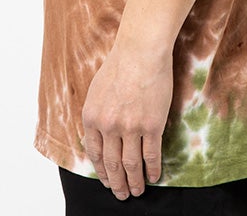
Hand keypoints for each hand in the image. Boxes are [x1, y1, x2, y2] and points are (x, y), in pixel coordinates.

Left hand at [81, 42, 172, 199]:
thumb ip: (97, 114)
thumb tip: (97, 135)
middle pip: (112, 164)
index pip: (95, 154)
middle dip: (116, 183)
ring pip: (131, 165)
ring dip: (135, 182)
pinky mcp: (152, 126)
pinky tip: (154, 177)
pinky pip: (151, 156)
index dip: (101, 171)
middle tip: (121, 194)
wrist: (141, 51)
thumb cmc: (120, 64)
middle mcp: (109, 127)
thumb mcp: (96, 90)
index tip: (106, 180)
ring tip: (138, 191)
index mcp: (92, 118)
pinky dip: (153, 170)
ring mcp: (130, 128)